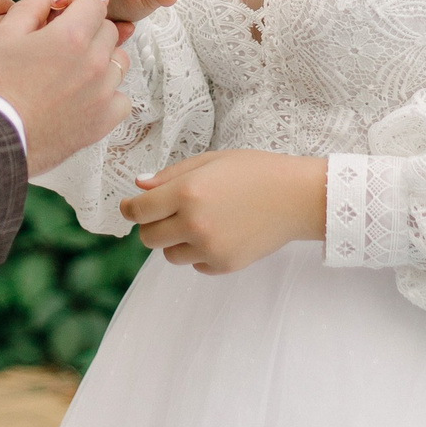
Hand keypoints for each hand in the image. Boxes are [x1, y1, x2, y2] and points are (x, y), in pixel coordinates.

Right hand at [0, 0, 129, 174]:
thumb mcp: (2, 36)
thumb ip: (30, 8)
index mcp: (71, 35)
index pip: (95, 1)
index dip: (80, 1)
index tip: (68, 9)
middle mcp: (94, 61)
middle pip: (108, 31)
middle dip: (90, 29)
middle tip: (66, 41)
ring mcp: (102, 93)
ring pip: (118, 62)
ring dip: (101, 60)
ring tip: (75, 70)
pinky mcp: (103, 121)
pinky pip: (121, 98)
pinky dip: (108, 95)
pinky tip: (86, 97)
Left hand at [119, 151, 326, 274]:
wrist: (296, 197)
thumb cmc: (255, 171)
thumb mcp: (211, 161)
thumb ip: (171, 175)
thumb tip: (139, 187)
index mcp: (187, 192)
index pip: (138, 210)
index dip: (129, 209)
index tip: (129, 207)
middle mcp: (193, 223)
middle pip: (148, 237)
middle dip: (151, 225)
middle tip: (166, 214)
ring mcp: (209, 247)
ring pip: (169, 255)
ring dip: (175, 241)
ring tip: (198, 223)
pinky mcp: (224, 265)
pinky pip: (195, 265)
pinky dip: (198, 253)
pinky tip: (218, 234)